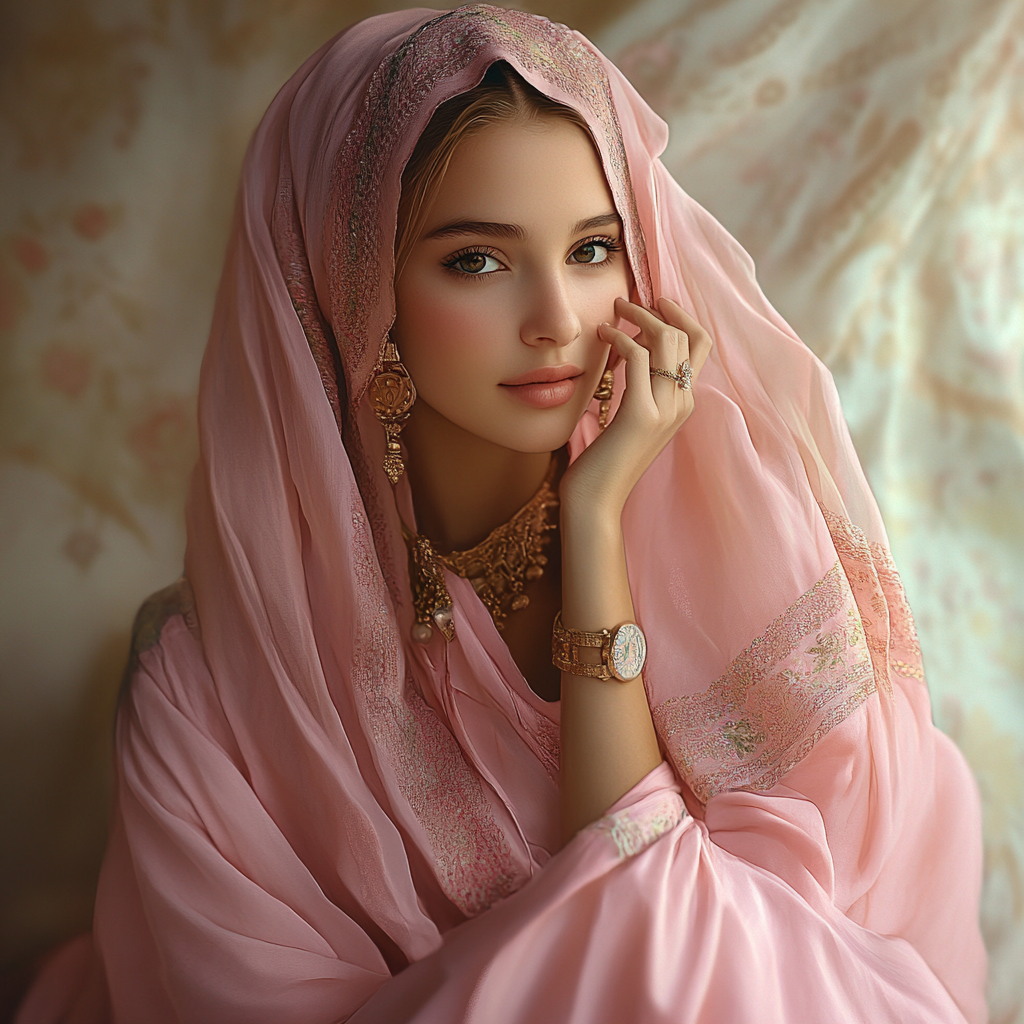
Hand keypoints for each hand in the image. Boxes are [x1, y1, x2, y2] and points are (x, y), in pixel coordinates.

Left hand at [560, 296, 712, 518]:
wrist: (597, 502)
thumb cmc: (606, 463)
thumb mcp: (631, 420)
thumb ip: (639, 390)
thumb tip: (629, 352)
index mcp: (682, 405)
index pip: (700, 347)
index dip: (682, 317)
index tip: (656, 302)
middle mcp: (681, 404)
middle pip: (688, 337)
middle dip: (660, 310)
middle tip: (628, 301)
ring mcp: (664, 409)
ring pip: (666, 340)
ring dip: (638, 316)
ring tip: (613, 311)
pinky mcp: (640, 414)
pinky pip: (637, 357)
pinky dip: (619, 337)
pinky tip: (602, 334)